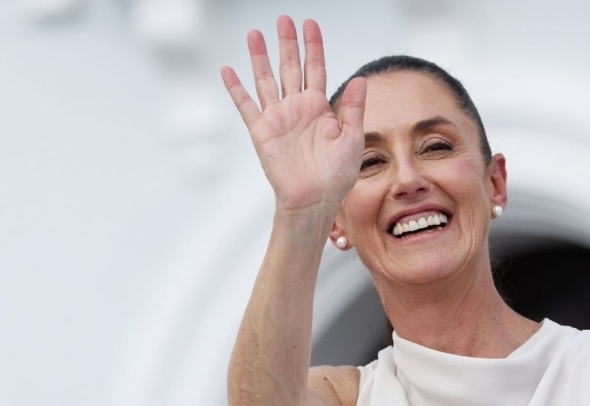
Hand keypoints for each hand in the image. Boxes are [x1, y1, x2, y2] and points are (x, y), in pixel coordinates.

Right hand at [220, 16, 366, 218]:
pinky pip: (246, 105)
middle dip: (287, 42)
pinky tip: (227, 70)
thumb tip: (361, 78)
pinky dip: (236, 88)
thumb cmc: (335, 177)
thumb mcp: (352, 139)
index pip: (315, 68)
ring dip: (260, 57)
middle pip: (289, 67)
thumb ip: (354, 108)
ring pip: (266, 79)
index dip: (313, 46)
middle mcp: (297, 109)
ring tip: (254, 34)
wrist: (313, 201)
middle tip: (283, 19)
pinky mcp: (261, 132)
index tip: (310, 23)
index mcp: (320, 108)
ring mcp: (278, 118)